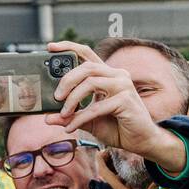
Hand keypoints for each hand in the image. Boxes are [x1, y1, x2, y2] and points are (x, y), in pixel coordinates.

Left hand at [43, 41, 186, 173]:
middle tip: (56, 97)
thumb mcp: (89, 121)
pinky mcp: (126, 100)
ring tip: (64, 114)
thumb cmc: (117, 128)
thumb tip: (48, 118)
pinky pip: (96, 107)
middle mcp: (117, 76)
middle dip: (67, 81)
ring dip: (73, 100)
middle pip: (86, 67)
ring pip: (90, 83)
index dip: (69, 47)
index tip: (51, 47)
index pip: (87, 54)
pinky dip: (80, 118)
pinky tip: (71, 128)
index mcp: (108, 75)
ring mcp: (123, 86)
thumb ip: (71, 117)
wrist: (140, 142)